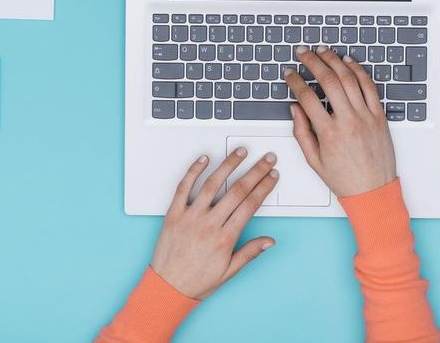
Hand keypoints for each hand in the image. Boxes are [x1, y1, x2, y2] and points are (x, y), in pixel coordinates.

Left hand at [149, 148, 279, 298]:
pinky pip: (183, 188)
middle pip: (237, 191)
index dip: (264, 187)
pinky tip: (204, 159)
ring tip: (240, 152)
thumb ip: (250, 253)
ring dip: (229, 165)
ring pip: (213, 184)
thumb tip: (269, 241)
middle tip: (267, 159)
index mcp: (225, 238)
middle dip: (255, 171)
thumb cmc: (196, 281)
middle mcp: (208, 224)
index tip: (272, 176)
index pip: (250, 205)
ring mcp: (190, 217)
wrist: (166, 288)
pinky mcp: (173, 214)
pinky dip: (193, 171)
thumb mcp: (229, 272)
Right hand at [285, 45, 397, 197]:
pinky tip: (348, 62)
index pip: (307, 97)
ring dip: (334, 60)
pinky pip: (369, 86)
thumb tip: (295, 108)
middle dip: (313, 62)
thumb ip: (301, 132)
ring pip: (349, 78)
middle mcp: (348, 120)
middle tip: (303, 53)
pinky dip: (359, 71)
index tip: (289, 73)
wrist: (373, 190)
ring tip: (323, 51)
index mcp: (329, 133)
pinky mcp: (379, 115)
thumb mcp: (314, 160)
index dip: (295, 81)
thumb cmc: (344, 178)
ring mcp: (366, 116)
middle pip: (328, 80)